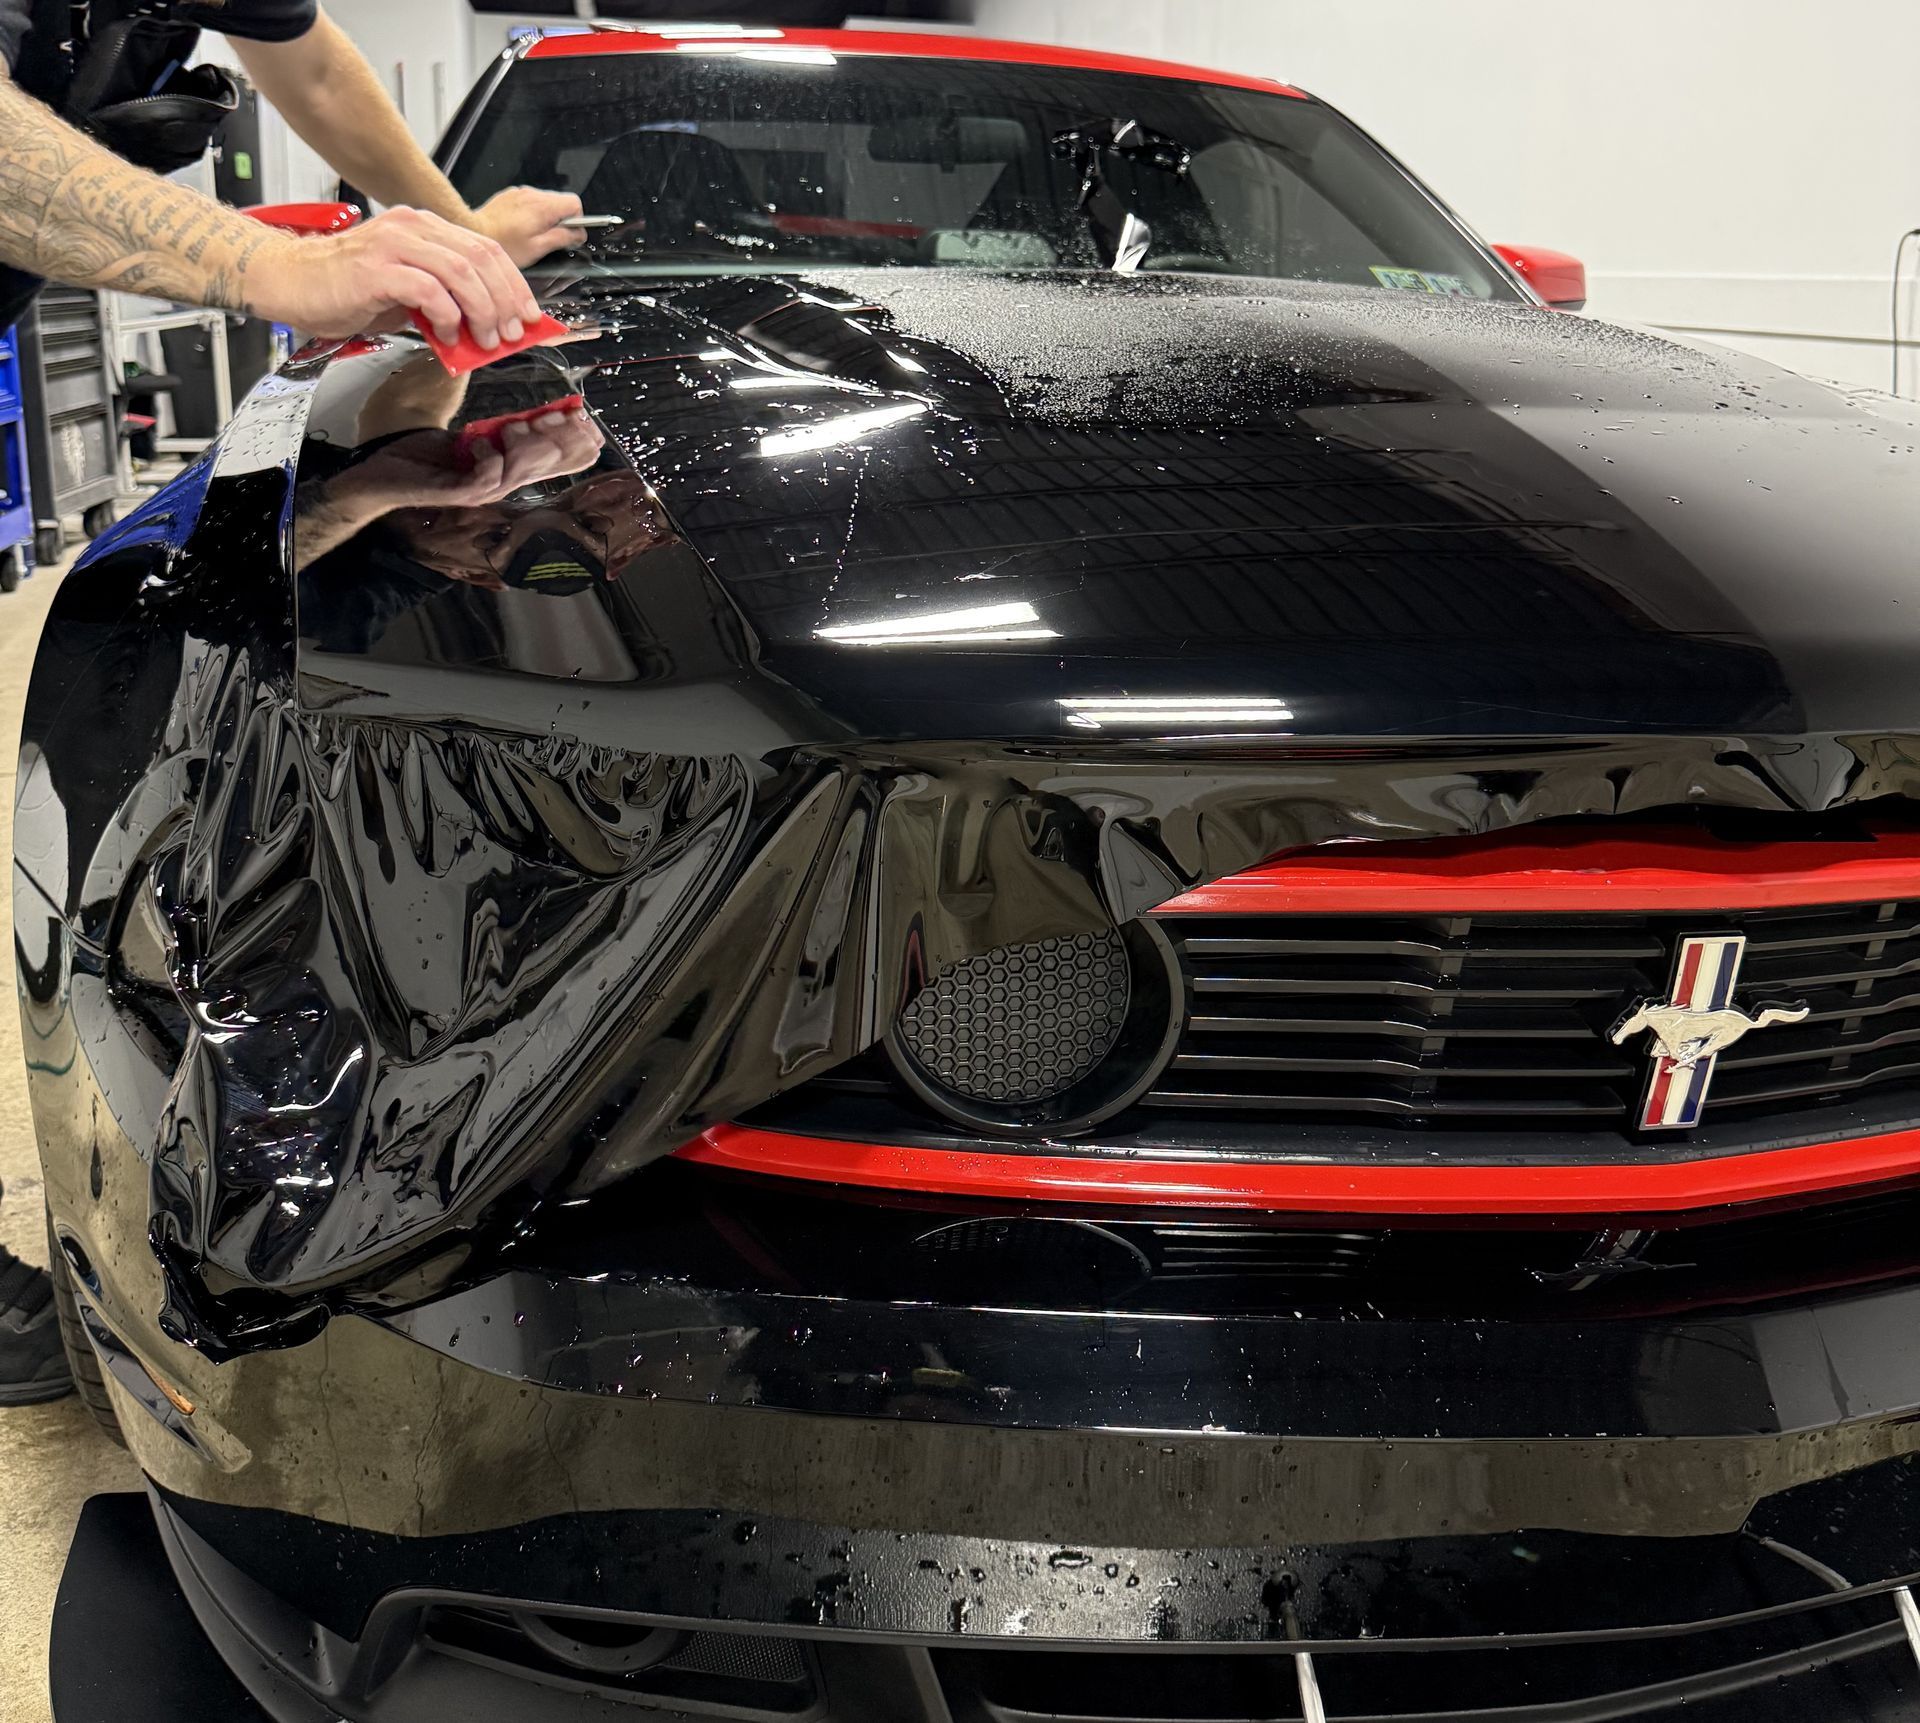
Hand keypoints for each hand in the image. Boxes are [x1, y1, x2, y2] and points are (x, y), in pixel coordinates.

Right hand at [252, 206, 541, 349]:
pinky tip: (446, 334)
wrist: (289, 282)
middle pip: (481, 259)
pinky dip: (446, 316)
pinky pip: (428, 290)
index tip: (530, 316)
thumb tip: (486, 326)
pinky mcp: (377, 269)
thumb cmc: (344, 288)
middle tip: (512, 334)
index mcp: (423, 227)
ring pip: (461, 274)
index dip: (514, 284)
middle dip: (506, 301)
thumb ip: (445, 300)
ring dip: (482, 312)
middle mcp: (411, 227)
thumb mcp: (407, 292)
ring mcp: (394, 245)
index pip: (485, 249)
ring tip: (485, 340)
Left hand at [347, 408, 605, 514]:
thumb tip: (541, 412)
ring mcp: (484, 491)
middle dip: (562, 438)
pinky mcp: (460, 494)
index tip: (581, 411)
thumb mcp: (474, 436)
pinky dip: (489, 457)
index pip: (562, 461)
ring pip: (522, 471)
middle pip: (551, 466)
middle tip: (565, 415)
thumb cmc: (427, 456)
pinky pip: (488, 478)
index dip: (577, 439)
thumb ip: (505, 429)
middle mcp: (506, 483)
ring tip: (517, 424)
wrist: (383, 474)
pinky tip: (478, 441)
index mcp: (513, 468)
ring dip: (526, 445)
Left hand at [472, 186, 585, 268]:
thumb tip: (578, 234)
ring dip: (545, 218)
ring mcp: (520, 193)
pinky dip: (531, 215)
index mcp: (543, 207)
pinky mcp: (511, 196)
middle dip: (560, 220)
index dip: (577, 221)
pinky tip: (520, 229)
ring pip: (545, 202)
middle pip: (561, 202)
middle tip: (548, 239)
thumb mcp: (538, 248)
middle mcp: (532, 194)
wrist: (473, 233)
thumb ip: (562, 238)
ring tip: (531, 235)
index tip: (569, 235)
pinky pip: (530, 203)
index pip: (575, 203)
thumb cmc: (503, 244)